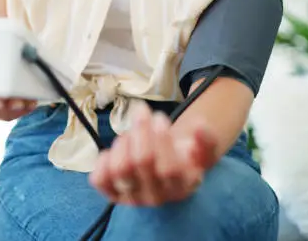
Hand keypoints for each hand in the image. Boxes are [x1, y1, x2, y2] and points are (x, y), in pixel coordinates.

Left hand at [89, 103, 216, 205]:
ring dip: (124, 141)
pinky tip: (116, 148)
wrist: (169, 170)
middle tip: (143, 111)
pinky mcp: (111, 193)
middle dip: (141, 129)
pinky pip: (99, 180)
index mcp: (180, 187)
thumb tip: (199, 126)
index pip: (169, 168)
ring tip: (131, 132)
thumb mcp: (204, 150)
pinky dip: (104, 159)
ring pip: (120, 169)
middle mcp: (155, 196)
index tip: (160, 118)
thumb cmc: (186, 157)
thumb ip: (208, 140)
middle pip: (142, 162)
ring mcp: (131, 197)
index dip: (162, 139)